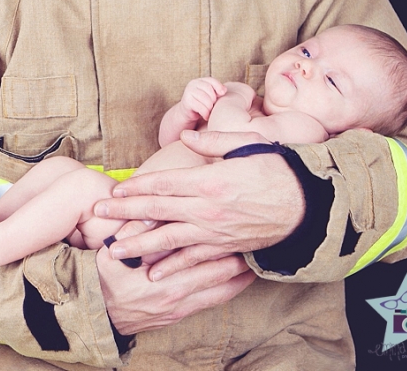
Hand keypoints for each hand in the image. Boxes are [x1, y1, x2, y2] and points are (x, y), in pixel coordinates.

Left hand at [95, 130, 305, 281]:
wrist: (308, 205)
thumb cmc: (279, 169)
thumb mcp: (248, 144)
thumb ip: (214, 139)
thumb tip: (187, 134)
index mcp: (210, 179)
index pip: (163, 183)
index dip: (136, 187)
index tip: (113, 189)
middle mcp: (207, 207)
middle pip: (157, 209)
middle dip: (124, 212)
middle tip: (98, 214)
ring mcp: (215, 230)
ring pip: (167, 238)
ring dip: (137, 243)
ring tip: (112, 248)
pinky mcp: (224, 246)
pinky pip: (193, 258)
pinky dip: (171, 265)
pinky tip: (151, 271)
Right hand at [95, 241, 254, 334]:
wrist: (95, 315)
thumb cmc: (103, 279)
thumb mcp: (112, 252)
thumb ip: (135, 230)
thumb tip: (157, 212)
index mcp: (163, 280)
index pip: (202, 258)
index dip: (223, 243)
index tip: (237, 226)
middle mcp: (176, 297)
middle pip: (220, 277)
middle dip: (239, 260)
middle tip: (256, 242)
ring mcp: (179, 309)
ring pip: (221, 293)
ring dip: (239, 278)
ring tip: (256, 263)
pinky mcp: (178, 316)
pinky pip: (211, 303)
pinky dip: (227, 290)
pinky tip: (238, 281)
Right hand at [180, 77, 226, 121]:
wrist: (187, 113)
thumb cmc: (201, 104)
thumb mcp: (210, 96)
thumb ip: (217, 91)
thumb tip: (224, 90)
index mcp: (199, 81)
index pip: (211, 80)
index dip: (218, 86)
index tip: (223, 93)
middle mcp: (193, 84)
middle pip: (209, 89)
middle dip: (213, 99)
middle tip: (213, 106)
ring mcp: (188, 92)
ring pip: (206, 99)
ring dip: (210, 107)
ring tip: (210, 112)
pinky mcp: (186, 102)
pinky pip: (201, 107)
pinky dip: (205, 113)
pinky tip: (206, 116)